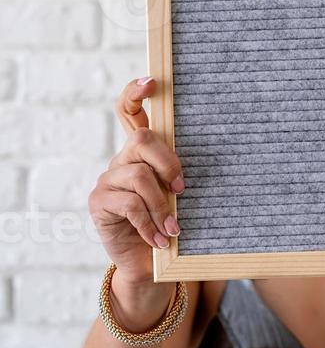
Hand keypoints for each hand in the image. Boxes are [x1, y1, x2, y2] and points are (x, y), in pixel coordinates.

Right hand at [88, 76, 184, 286]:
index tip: (153, 82)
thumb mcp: (179, 199)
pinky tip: (158, 240)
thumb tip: (203, 165)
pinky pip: (128, 203)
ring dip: (161, 205)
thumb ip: (179, 177)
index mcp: (142, 154)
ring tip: (173, 230)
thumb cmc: (170, 227)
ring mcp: (108, 180)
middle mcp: (122, 161)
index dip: (136, 93)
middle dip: (167, 162)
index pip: (130, 112)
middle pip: (141, 140)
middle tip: (182, 189)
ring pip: (138, 176)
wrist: (149, 265)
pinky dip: (148, 223)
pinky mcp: (99, 202)